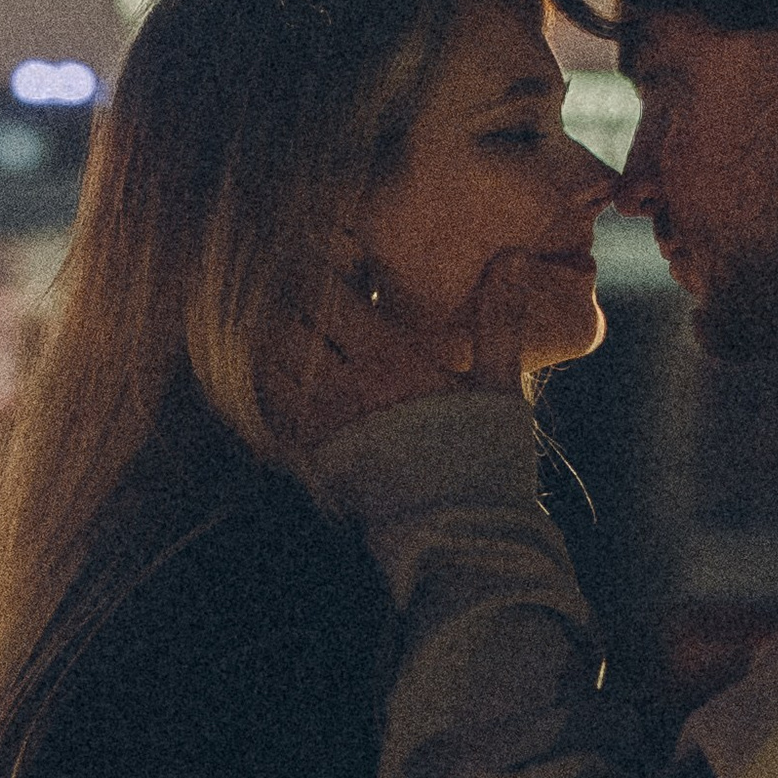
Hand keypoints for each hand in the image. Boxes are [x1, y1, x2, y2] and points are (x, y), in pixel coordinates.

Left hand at [282, 249, 540, 446]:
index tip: (325, 245)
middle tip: (301, 277)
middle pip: (294, 322)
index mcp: (394, 362)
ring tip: (286, 316)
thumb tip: (511, 257)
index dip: (323, 265)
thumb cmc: (485, 456)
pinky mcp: (313, 454)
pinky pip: (269, 405)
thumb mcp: (499, 385)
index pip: (335, 295)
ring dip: (274, 333)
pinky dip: (266, 377)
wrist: (462, 532)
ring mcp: (325, 422)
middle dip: (294, 296)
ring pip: (272, 360)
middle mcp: (349, 387)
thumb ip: (500, 319)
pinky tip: (278, 366)